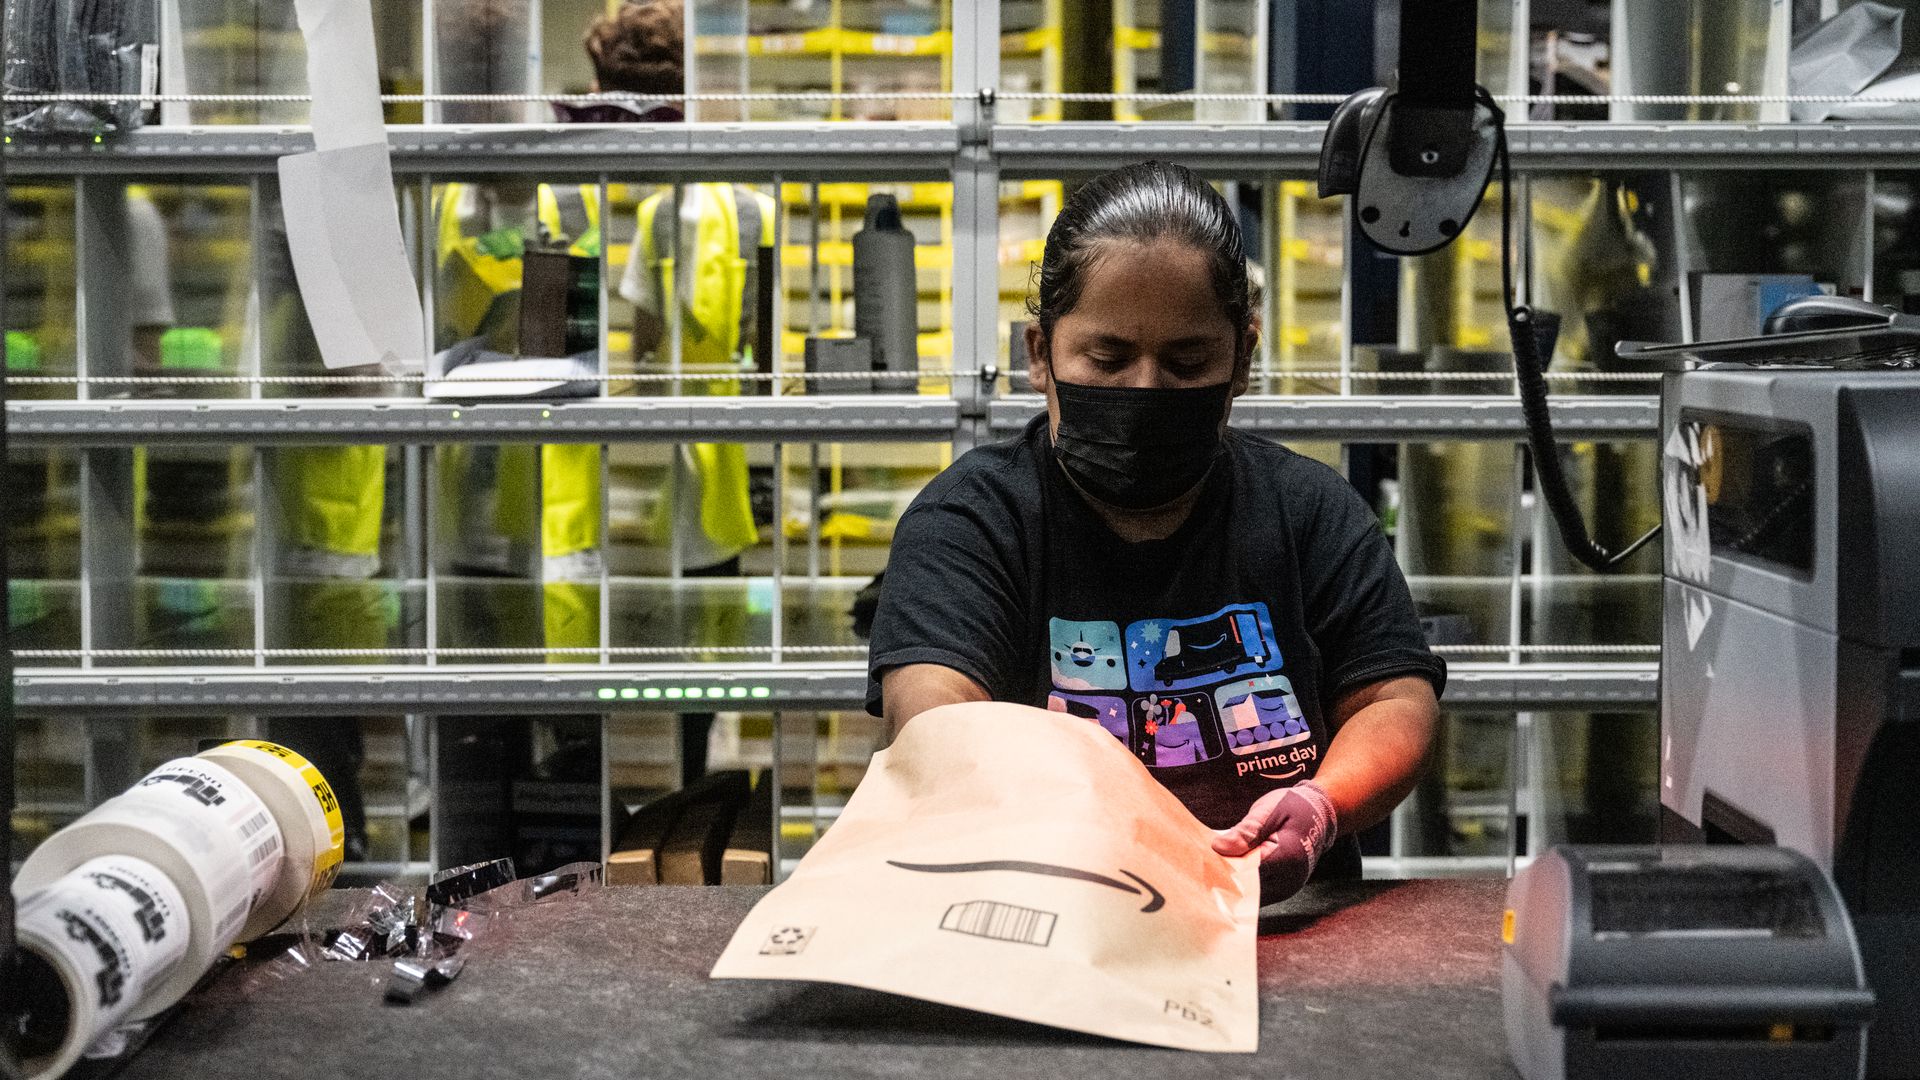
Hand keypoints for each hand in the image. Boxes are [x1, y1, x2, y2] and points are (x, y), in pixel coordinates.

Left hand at [1211, 780, 1337, 902]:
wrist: (1319, 815)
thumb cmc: (1293, 807)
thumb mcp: (1268, 811)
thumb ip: (1245, 831)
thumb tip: (1218, 847)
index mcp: (1287, 856)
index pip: (1246, 870)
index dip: (1222, 866)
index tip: (1205, 856)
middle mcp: (1289, 878)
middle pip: (1246, 886)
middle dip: (1224, 875)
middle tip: (1204, 861)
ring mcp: (1286, 887)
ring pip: (1249, 894)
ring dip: (1231, 881)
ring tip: (1215, 863)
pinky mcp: (1281, 890)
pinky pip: (1256, 893)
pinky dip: (1242, 883)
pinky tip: (1229, 868)